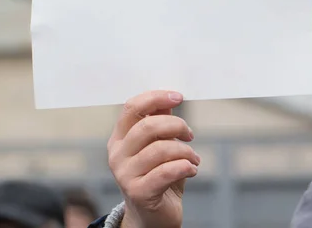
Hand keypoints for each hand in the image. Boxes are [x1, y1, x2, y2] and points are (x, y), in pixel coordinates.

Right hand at [107, 91, 199, 227]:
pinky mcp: (138, 192)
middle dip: (177, 126)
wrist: (152, 216)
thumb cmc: (158, 177)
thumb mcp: (160, 145)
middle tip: (189, 135)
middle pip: (148, 126)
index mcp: (120, 138)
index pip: (132, 107)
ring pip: (161, 149)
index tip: (178, 97)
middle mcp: (117, 154)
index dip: (156, 98)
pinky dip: (185, 166)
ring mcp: (125, 174)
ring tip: (193, 158)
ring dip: (185, 151)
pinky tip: (192, 169)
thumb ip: (161, 122)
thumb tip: (170, 98)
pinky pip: (166, 171)